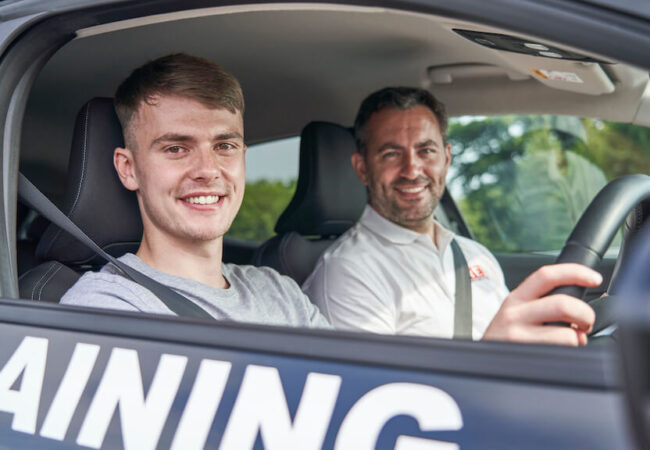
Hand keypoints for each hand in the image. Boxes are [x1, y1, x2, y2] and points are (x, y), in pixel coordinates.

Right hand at [482, 264, 601, 345]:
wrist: (479, 363)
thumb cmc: (504, 339)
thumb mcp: (514, 313)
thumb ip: (541, 303)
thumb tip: (585, 303)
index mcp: (516, 298)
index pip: (546, 276)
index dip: (575, 273)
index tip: (594, 278)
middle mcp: (515, 313)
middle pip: (562, 304)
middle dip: (585, 314)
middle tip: (584, 323)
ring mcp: (518, 336)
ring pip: (566, 333)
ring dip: (578, 339)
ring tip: (573, 341)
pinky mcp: (525, 355)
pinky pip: (561, 353)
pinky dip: (569, 354)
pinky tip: (561, 354)